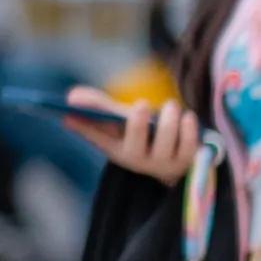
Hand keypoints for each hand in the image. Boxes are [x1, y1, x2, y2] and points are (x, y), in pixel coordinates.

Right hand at [64, 90, 200, 183]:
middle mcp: (138, 159)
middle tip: (141, 104)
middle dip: (137, 124)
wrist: (173, 161)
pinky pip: (189, 146)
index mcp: (116, 148)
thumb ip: (100, 107)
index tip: (71, 106)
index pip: (97, 135)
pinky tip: (187, 117)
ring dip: (169, 121)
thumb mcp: (120, 123)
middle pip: (134, 143)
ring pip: (165, 142)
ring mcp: (163, 163)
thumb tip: (72, 97)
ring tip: (171, 105)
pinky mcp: (186, 161)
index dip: (85, 123)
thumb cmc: (141, 135)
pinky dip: (189, 130)